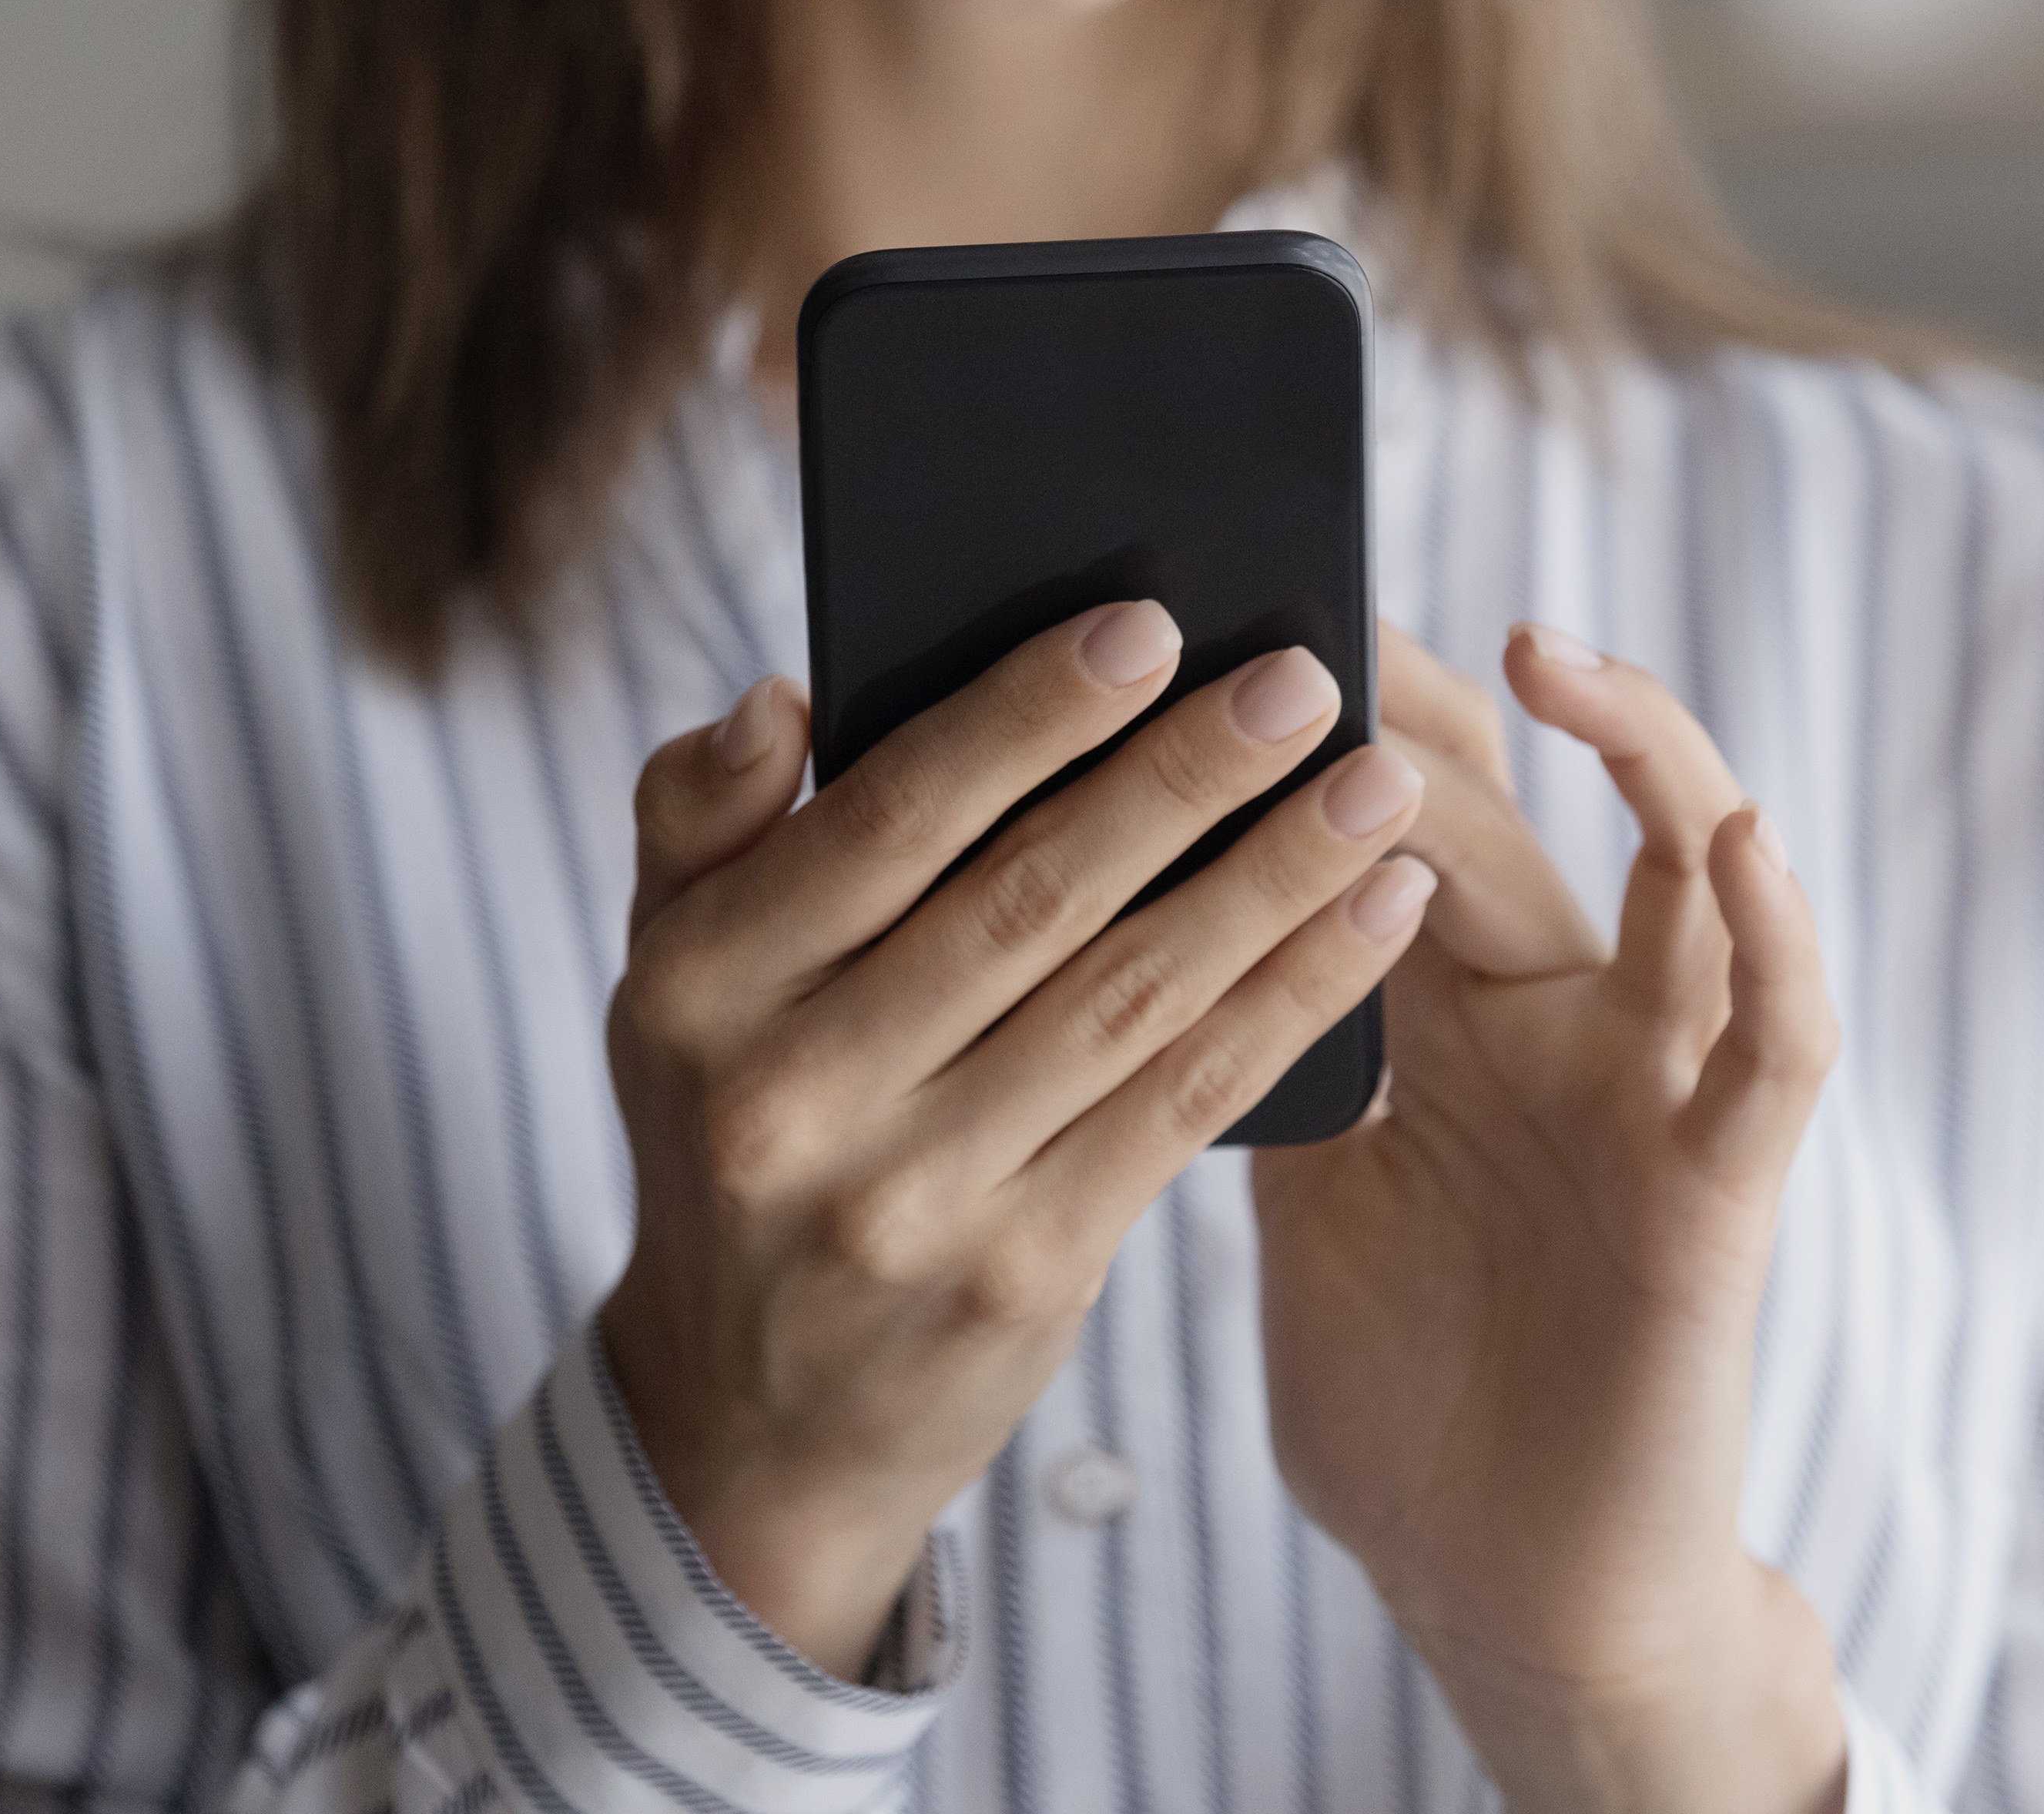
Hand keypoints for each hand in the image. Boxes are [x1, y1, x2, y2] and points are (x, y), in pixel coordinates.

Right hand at [599, 604, 1435, 1679]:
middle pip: (1029, 897)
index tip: (1149, 625)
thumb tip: (779, 697)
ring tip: (1378, 787)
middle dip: (1184, 777)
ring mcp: (913, 1199)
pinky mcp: (1025, 1276)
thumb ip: (698, 821)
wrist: (753, 1419)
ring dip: (1273, 879)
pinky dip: (1290, 1001)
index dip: (1027, 716)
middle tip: (1303, 680)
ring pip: (1129, 997)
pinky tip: (1375, 918)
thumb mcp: (665, 979)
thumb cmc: (733, 1129)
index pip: (890, 818)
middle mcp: (795, 1095)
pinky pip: (1185, 1105)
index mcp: (700, 988)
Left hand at [1251, 623, 1846, 1813]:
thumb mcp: (1304, 1187)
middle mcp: (1554, 1022)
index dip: (1334, 720)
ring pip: (1684, 875)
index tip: (1237, 615)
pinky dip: (1771, 938)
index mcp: (1440, 1019)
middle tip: (1330, 605)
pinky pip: (1774, 1042)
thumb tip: (1130, 916)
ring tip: (1549, 652)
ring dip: (1635, 752)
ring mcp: (1648, 1090)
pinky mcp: (1723, 1185)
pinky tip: (1734, 838)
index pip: (1399, 822)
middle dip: (1427, 708)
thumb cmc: (1403, 1392)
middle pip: (1503, 819)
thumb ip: (1258, 1050)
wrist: (1504, 1584)